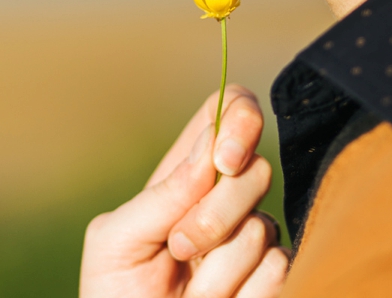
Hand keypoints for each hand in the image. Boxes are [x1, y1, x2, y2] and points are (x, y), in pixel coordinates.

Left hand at [79, 86, 288, 297]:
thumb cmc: (113, 295)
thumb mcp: (116, 240)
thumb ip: (162, 195)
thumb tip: (212, 150)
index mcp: (180, 177)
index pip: (225, 113)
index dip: (238, 116)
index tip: (224, 159)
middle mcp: (223, 200)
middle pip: (255, 167)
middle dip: (215, 213)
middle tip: (178, 248)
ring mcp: (251, 240)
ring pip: (263, 226)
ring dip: (217, 269)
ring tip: (187, 293)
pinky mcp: (272, 279)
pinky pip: (278, 267)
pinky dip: (240, 292)